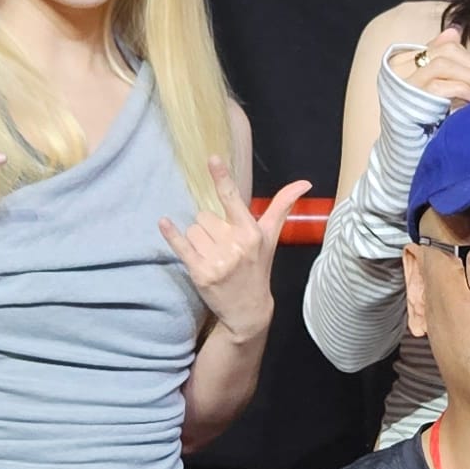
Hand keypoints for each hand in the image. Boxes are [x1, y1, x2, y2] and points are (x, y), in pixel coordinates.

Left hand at [164, 166, 308, 343]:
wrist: (248, 310)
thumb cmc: (258, 267)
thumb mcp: (271, 238)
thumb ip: (282, 207)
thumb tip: (305, 183)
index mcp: (251, 232)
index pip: (232, 199)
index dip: (221, 178)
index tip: (212, 158)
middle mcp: (234, 245)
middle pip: (205, 215)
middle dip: (210, 227)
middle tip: (221, 245)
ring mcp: (216, 260)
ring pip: (193, 228)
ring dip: (198, 238)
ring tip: (212, 255)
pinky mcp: (199, 272)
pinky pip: (180, 245)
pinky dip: (171, 233)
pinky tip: (164, 223)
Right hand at [386, 30, 469, 113]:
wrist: (402, 143)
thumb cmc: (420, 114)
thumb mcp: (432, 83)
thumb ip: (441, 59)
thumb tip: (454, 32)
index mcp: (405, 59)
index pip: (445, 47)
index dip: (469, 57)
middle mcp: (401, 66)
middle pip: (446, 51)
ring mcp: (406, 82)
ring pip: (443, 64)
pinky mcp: (412, 99)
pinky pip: (441, 86)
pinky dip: (462, 89)